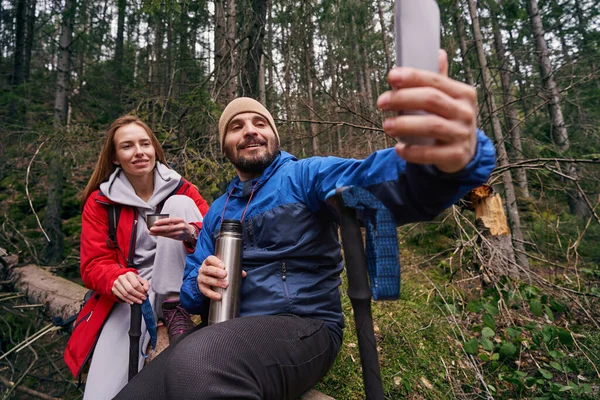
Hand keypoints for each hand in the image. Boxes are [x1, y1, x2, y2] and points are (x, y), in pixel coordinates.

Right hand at [111, 271, 148, 303]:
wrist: (123, 280)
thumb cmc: (133, 280)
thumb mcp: (140, 280)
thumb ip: (145, 284)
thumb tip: (146, 289)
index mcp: (129, 274)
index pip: (135, 284)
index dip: (141, 291)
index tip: (144, 295)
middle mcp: (122, 278)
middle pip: (130, 289)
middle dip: (137, 296)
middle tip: (142, 299)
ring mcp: (116, 283)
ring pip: (125, 294)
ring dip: (133, 299)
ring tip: (138, 301)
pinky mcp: (114, 289)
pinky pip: (121, 296)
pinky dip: (127, 300)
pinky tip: (132, 302)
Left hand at [149, 217, 195, 241]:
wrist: (190, 232)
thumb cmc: (181, 225)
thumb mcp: (177, 221)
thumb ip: (169, 221)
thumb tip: (157, 222)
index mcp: (180, 220)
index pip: (170, 220)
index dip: (162, 221)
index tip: (155, 223)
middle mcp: (181, 226)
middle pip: (168, 228)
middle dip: (159, 228)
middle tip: (151, 228)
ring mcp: (179, 233)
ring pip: (167, 233)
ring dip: (158, 233)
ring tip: (151, 232)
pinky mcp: (177, 237)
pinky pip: (168, 236)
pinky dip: (161, 235)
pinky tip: (156, 234)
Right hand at [197, 255, 246, 300]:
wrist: (207, 277)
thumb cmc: (217, 271)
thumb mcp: (223, 268)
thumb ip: (234, 269)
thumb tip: (243, 274)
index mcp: (209, 262)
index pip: (210, 259)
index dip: (216, 262)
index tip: (223, 266)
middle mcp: (203, 269)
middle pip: (208, 269)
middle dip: (216, 272)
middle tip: (225, 275)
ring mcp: (201, 278)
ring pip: (207, 279)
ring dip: (216, 282)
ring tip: (225, 285)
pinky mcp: (201, 287)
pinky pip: (205, 291)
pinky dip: (212, 294)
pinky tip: (219, 296)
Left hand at [377, 50, 477, 172]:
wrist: (463, 153)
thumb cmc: (448, 120)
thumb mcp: (447, 100)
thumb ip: (437, 81)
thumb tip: (437, 52)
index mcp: (463, 93)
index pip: (435, 80)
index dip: (412, 77)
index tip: (391, 76)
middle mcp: (465, 112)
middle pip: (431, 100)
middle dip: (403, 99)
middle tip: (381, 102)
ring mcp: (462, 134)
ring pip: (431, 125)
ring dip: (404, 124)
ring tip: (386, 125)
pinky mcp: (456, 155)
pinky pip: (431, 153)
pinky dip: (412, 151)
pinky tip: (398, 148)